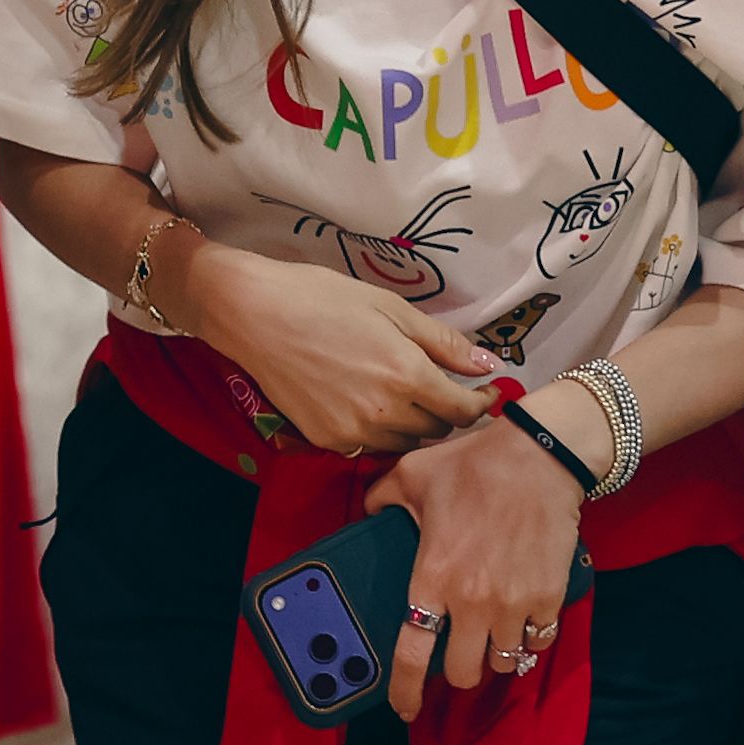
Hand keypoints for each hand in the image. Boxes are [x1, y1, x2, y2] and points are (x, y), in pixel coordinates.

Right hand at [175, 237, 496, 453]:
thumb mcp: (392, 308)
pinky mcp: (328, 441)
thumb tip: (488, 364)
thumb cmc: (324, 299)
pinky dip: (382, 429)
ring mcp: (354, 433)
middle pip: (438, 431)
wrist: (254, 314)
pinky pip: (371, 445)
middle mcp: (385, 413)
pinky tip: (370, 401)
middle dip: (448, 411)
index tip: (485, 390)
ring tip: (403, 392)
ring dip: (416, 424)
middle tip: (442, 386)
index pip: (463, 410)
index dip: (481, 402)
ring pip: (406, 442)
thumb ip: (444, 343)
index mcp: (408, 377)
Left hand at [365, 416, 580, 718]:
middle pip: (463, 673)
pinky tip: (525, 620)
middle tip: (459, 652)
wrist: (541, 455)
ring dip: (496, 654)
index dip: (405, 691)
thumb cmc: (475, 462)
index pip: (412, 655)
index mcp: (432, 577)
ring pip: (503, 661)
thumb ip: (382, 499)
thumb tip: (369, 513)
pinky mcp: (549, 596)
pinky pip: (539, 640)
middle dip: (459, 670)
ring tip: (493, 634)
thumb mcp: (412, 473)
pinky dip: (531, 638)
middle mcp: (472, 601)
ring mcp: (514, 603)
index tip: (404, 708)